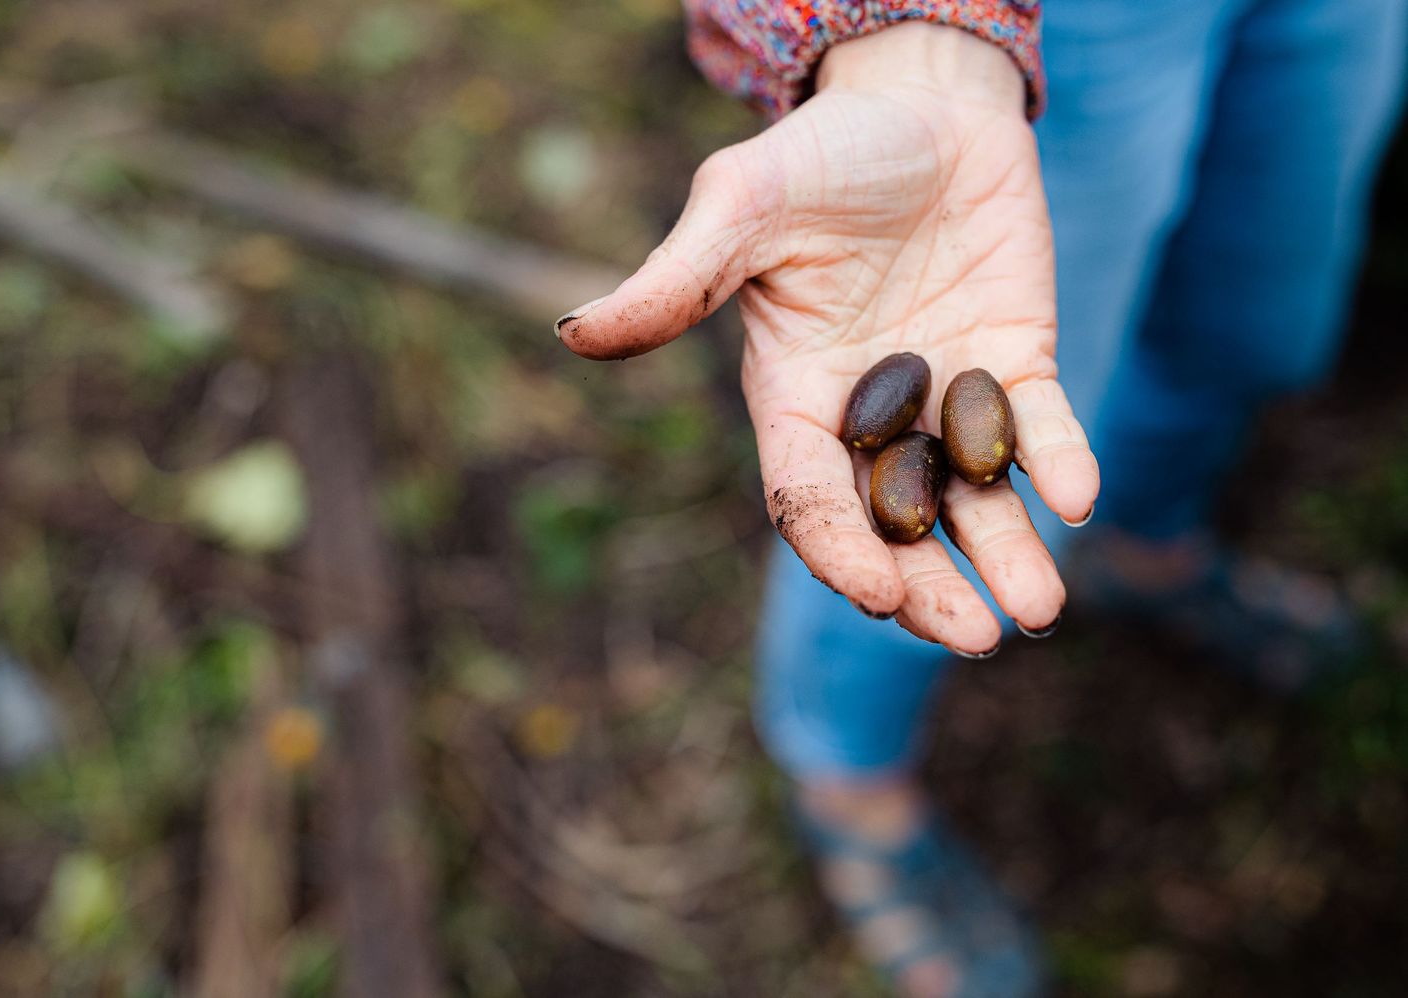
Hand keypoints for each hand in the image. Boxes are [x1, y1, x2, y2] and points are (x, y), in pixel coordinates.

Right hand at [556, 23, 1097, 653]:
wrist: (920, 100)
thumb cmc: (818, 152)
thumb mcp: (740, 208)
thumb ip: (675, 280)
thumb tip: (573, 333)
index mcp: (795, 396)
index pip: (808, 497)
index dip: (840, 548)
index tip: (880, 596)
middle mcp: (869, 412)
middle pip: (895, 522)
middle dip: (932, 587)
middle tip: (975, 638)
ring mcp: (946, 391)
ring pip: (974, 497)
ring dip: (1005, 554)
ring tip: (1040, 609)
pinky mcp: (1016, 356)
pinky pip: (1041, 423)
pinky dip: (1058, 459)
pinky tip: (1078, 497)